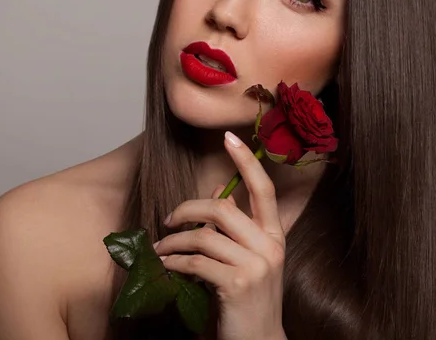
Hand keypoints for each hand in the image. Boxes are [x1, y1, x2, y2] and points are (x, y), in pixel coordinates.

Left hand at [153, 131, 286, 339]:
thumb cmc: (249, 297)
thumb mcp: (247, 257)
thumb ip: (234, 224)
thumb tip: (216, 192)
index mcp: (274, 234)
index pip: (263, 189)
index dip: (246, 162)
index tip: (229, 137)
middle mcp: (270, 245)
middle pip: (222, 209)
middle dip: (187, 209)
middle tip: (169, 220)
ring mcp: (255, 265)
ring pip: (204, 236)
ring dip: (174, 241)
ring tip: (161, 250)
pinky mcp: (236, 285)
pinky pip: (195, 262)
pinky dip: (174, 262)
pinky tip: (166, 266)